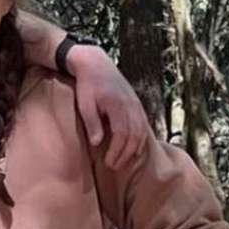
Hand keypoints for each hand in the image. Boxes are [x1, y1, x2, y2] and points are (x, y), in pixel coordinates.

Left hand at [70, 48, 150, 170]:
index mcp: (117, 105)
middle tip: (114, 166)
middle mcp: (130, 105)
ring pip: (141, 131)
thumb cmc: (87, 84)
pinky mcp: (136, 102)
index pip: (122, 134)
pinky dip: (141, 138)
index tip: (109, 163)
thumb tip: (98, 144)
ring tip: (124, 160)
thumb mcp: (85, 104)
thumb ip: (93, 123)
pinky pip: (143, 123)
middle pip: (134, 135)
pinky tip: (136, 148)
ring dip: (134, 148)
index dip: (117, 151)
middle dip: (125, 154)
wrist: (95, 63)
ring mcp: (135, 103)